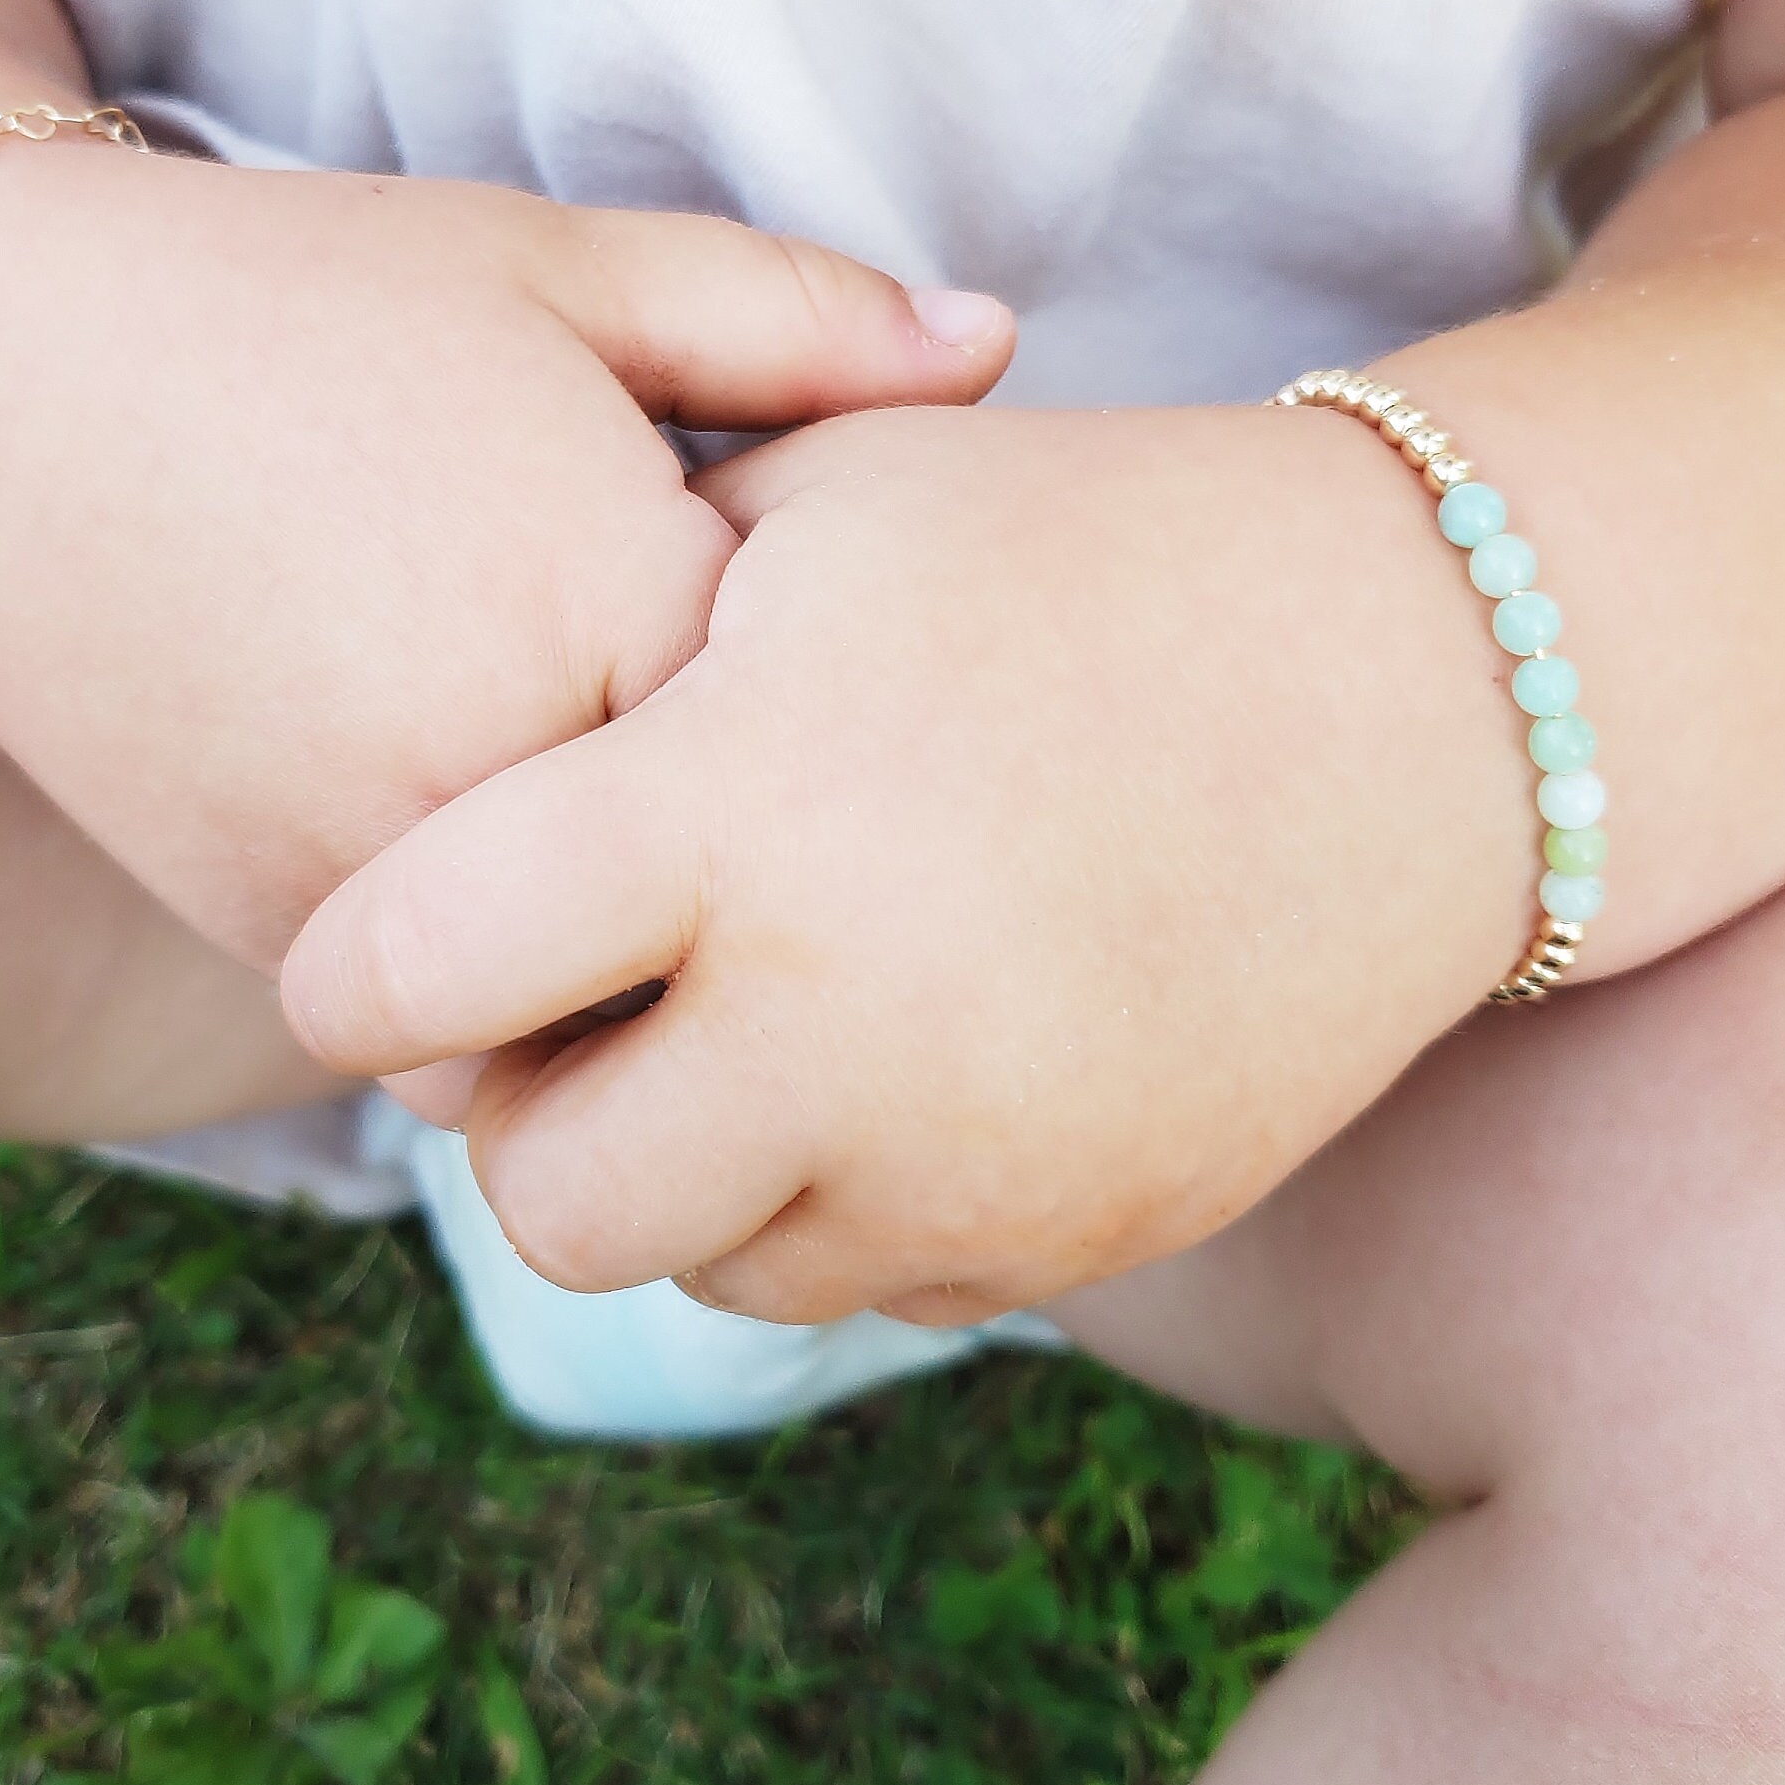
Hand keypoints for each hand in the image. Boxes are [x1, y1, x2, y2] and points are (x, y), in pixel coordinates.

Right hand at [0, 154, 1009, 965]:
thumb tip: (1000, 349)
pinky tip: (529, 879)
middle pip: (745, 906)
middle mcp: (505, 780)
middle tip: (855, 830)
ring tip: (681, 862)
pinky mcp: (275, 943)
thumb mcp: (556, 268)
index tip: (912, 684)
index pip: (842, 728)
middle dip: (793, 873)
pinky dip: (514, 993)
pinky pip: (458, 1035)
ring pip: (605, 1007)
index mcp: (618, 602)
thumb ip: (794, 320)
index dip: (885, 701)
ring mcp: (378, 887)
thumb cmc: (298, 305)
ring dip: (650, 960)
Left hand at [284, 405, 1531, 1319]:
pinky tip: (897, 1046)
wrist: (1428, 688)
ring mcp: (972, 1159)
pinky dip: (834, 1193)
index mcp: (732, 805)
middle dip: (524, 1113)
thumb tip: (449, 768)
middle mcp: (841, 1020)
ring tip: (759, 1004)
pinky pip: (863, 1283)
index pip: (397, 975)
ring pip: (695, 1268)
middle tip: (581, 1002)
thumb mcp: (829, 501)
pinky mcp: (1076, 1239)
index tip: (394, 935)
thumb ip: (608, 625)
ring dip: (683, 1163)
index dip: (357, 965)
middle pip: (540, 1197)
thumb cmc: (1082, 550)